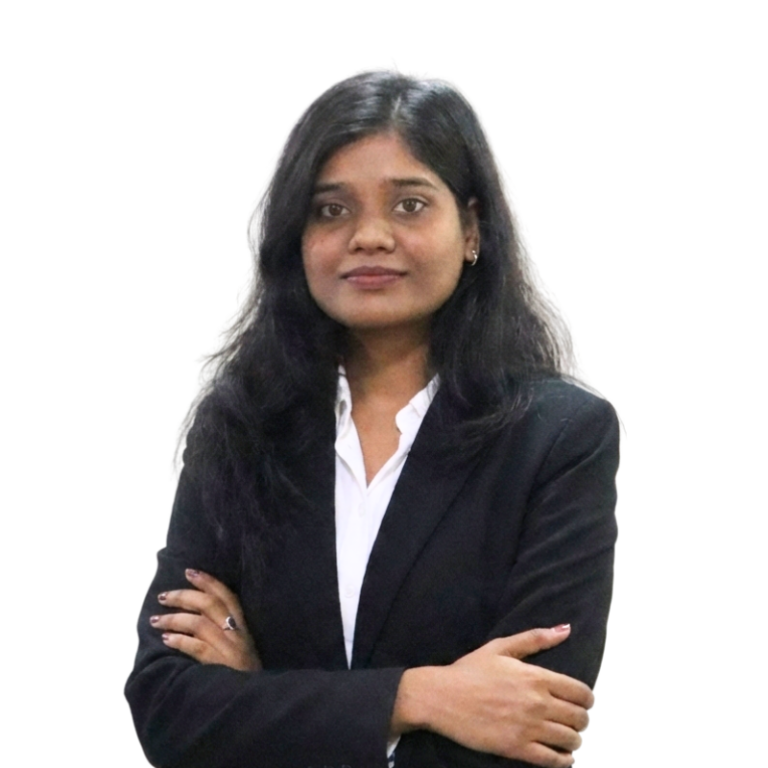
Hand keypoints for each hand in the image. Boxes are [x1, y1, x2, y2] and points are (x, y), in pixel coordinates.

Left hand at [150, 568, 260, 671]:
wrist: (254, 701)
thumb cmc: (244, 676)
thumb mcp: (241, 648)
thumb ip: (226, 632)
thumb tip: (195, 615)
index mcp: (243, 627)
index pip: (227, 596)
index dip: (209, 582)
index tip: (190, 572)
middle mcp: (237, 634)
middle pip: (209, 605)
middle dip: (183, 596)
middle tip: (163, 596)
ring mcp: (229, 648)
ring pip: (199, 623)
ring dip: (174, 619)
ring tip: (156, 620)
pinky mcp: (219, 665)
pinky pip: (196, 647)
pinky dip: (179, 640)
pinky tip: (166, 638)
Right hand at [393, 625, 592, 767]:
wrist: (441, 696)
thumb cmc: (469, 671)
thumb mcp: (500, 647)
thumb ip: (535, 638)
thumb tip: (566, 629)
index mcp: (535, 676)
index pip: (581, 692)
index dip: (586, 699)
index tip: (580, 701)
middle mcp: (537, 702)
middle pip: (580, 718)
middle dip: (581, 719)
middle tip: (572, 719)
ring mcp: (528, 727)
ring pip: (571, 740)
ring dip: (573, 740)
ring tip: (565, 737)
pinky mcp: (516, 748)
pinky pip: (553, 760)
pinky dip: (563, 760)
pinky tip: (560, 756)